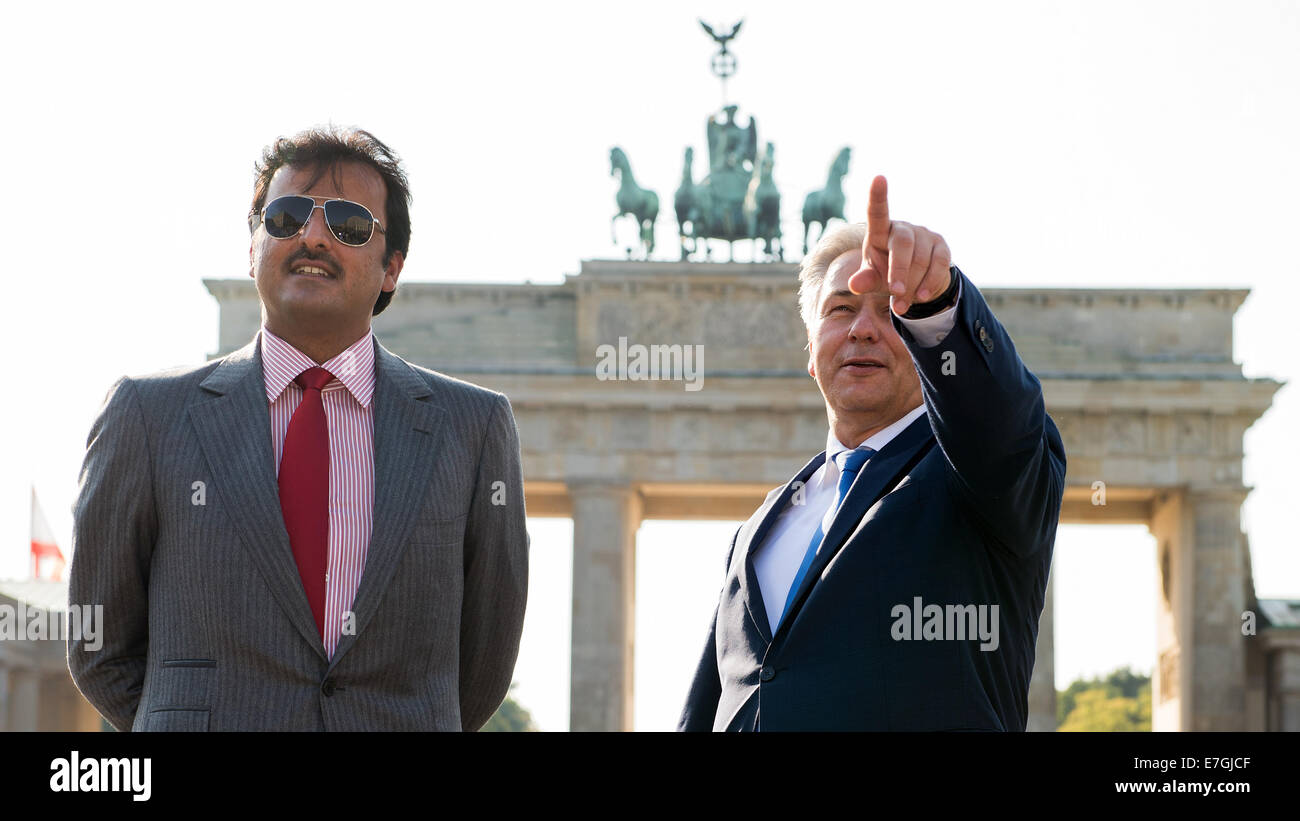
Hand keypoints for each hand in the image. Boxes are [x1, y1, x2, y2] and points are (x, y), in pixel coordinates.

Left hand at [847, 175, 951, 314]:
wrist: (915, 283)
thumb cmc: (886, 274)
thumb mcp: (872, 278)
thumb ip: (864, 280)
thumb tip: (854, 285)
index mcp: (880, 231)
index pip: (878, 212)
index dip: (878, 196)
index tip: (878, 178)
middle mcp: (902, 228)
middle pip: (903, 243)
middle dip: (899, 270)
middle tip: (895, 292)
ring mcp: (924, 235)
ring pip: (921, 258)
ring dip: (913, 284)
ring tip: (902, 305)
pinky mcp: (942, 246)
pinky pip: (939, 264)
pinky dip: (930, 282)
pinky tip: (921, 297)